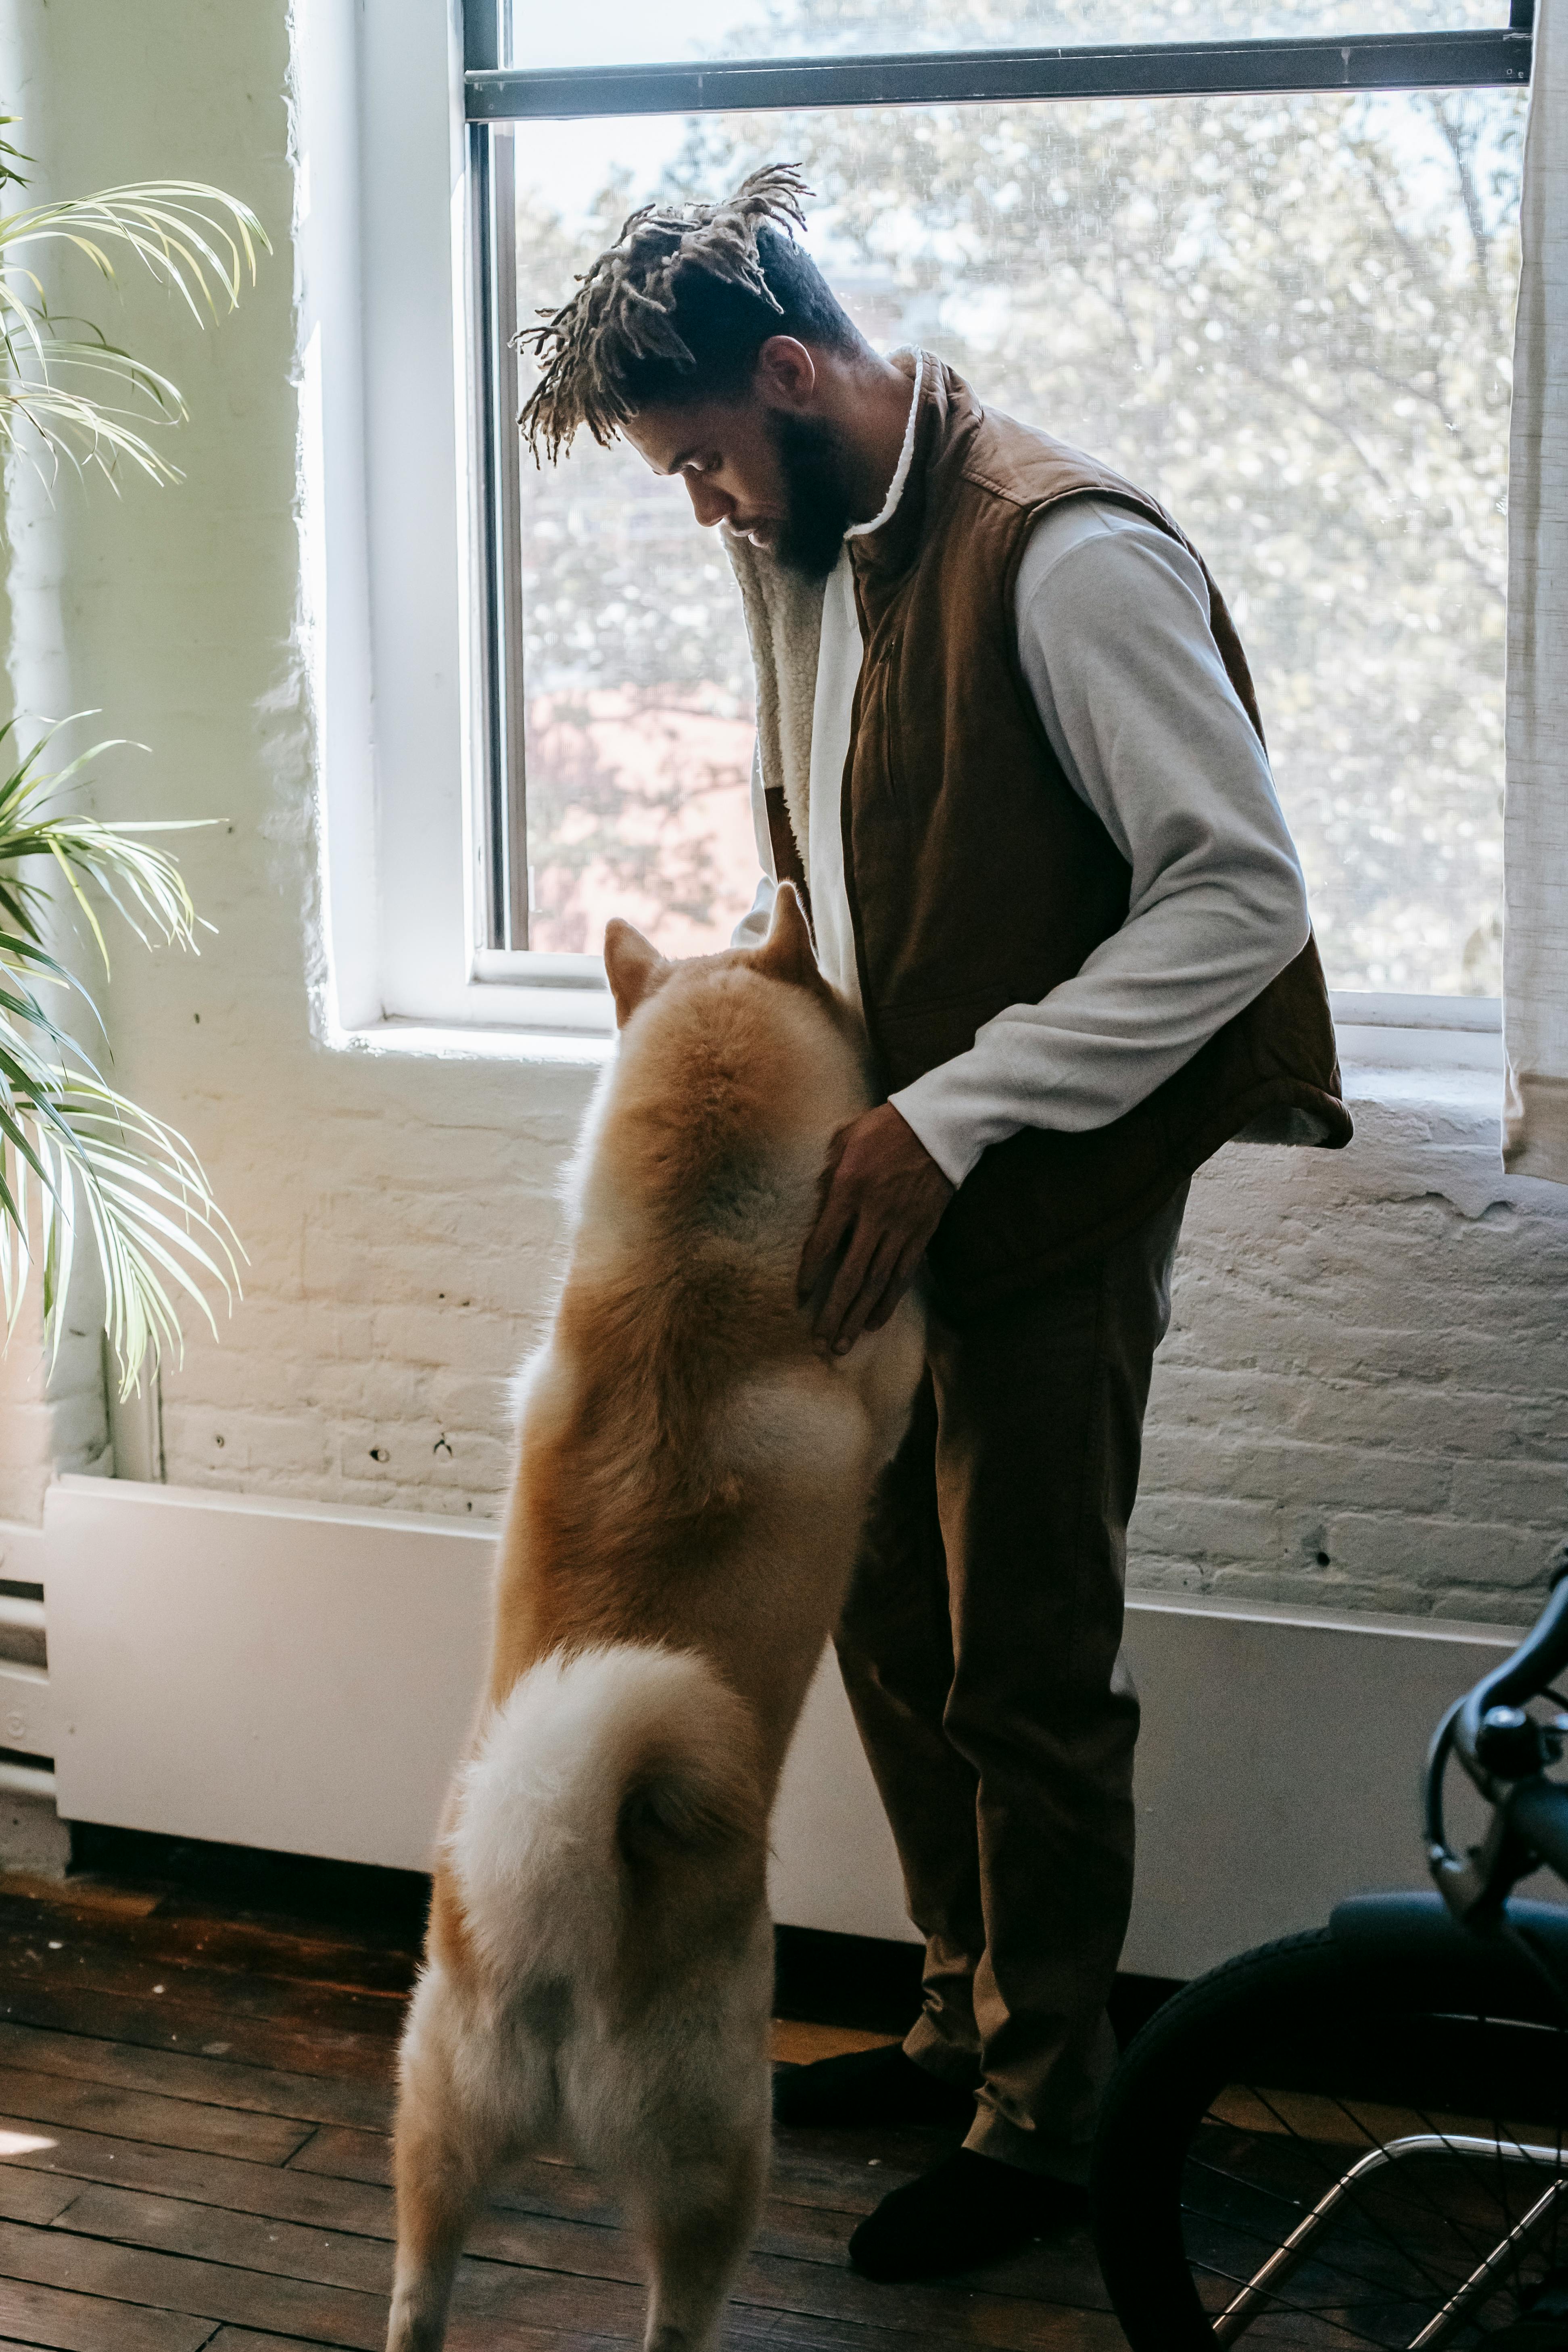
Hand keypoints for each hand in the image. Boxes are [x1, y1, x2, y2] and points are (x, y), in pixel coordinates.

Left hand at [799, 1103, 953, 1356]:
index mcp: (848, 1189)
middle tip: (821, 1344)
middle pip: (850, 1274)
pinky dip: (888, 1301)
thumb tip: (817, 1202)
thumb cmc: (887, 1127)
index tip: (800, 1298)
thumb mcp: (846, 1138)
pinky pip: (903, 1274)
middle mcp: (874, 1214)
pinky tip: (874, 1322)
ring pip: (877, 1282)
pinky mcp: (922, 1232)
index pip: (823, 1241)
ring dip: (858, 1316)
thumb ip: (827, 1171)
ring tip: (844, 1345)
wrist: (941, 1125)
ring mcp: (901, 1227)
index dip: (810, 1273)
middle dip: (834, 1312)